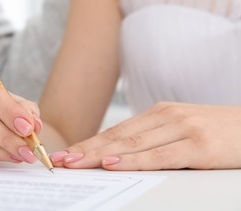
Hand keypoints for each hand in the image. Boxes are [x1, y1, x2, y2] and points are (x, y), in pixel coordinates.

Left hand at [49, 102, 240, 169]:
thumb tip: (120, 155)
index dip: (88, 143)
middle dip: (85, 150)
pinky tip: (113, 164)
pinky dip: (133, 161)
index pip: (115, 131)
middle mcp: (165, 116)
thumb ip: (153, 139)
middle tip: (60, 160)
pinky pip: (160, 156)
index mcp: (158, 113)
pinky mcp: (198, 144)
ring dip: (99, 155)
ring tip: (74, 163)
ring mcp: (182, 128)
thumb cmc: (216, 131)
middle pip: (117, 137)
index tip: (67, 154)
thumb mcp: (180, 129)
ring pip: (132, 144)